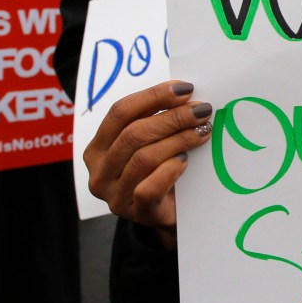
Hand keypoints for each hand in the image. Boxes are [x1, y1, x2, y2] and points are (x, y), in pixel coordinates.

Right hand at [83, 80, 212, 249]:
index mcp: (98, 147)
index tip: (185, 89)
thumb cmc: (161, 169)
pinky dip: (169, 170)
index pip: (119, 112)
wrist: (169, 213)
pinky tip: (185, 160)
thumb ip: (158, 120)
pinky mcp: (135, 213)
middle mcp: (100, 171)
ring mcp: (114, 195)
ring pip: (143, 158)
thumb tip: (186, 94)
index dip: (153, 96)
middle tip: (201, 110)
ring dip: (178, 139)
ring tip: (202, 131)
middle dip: (172, 117)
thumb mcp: (153, 143)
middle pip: (133, 133)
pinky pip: (148, 188)